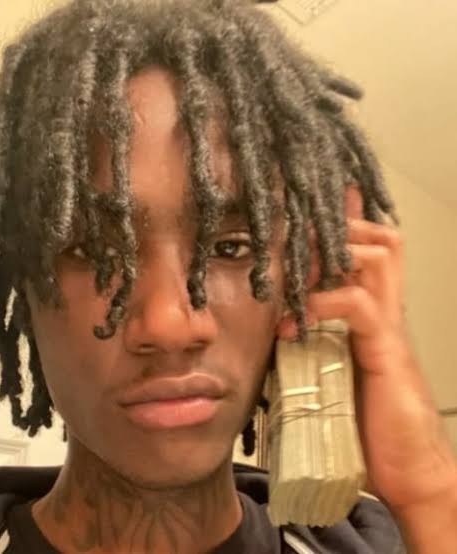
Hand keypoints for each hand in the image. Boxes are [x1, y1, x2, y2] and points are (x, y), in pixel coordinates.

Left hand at [276, 186, 456, 511]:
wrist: (407, 472)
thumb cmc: (363, 422)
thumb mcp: (330, 371)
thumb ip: (313, 343)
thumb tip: (279, 326)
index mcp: (372, 315)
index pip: (368, 251)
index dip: (343, 224)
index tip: (306, 208)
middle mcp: (386, 312)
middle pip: (379, 240)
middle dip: (336, 228)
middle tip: (294, 240)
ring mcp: (389, 329)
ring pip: (376, 258)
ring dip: (329, 256)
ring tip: (293, 277)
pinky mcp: (386, 352)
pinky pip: (358, 305)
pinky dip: (323, 302)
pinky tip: (293, 322)